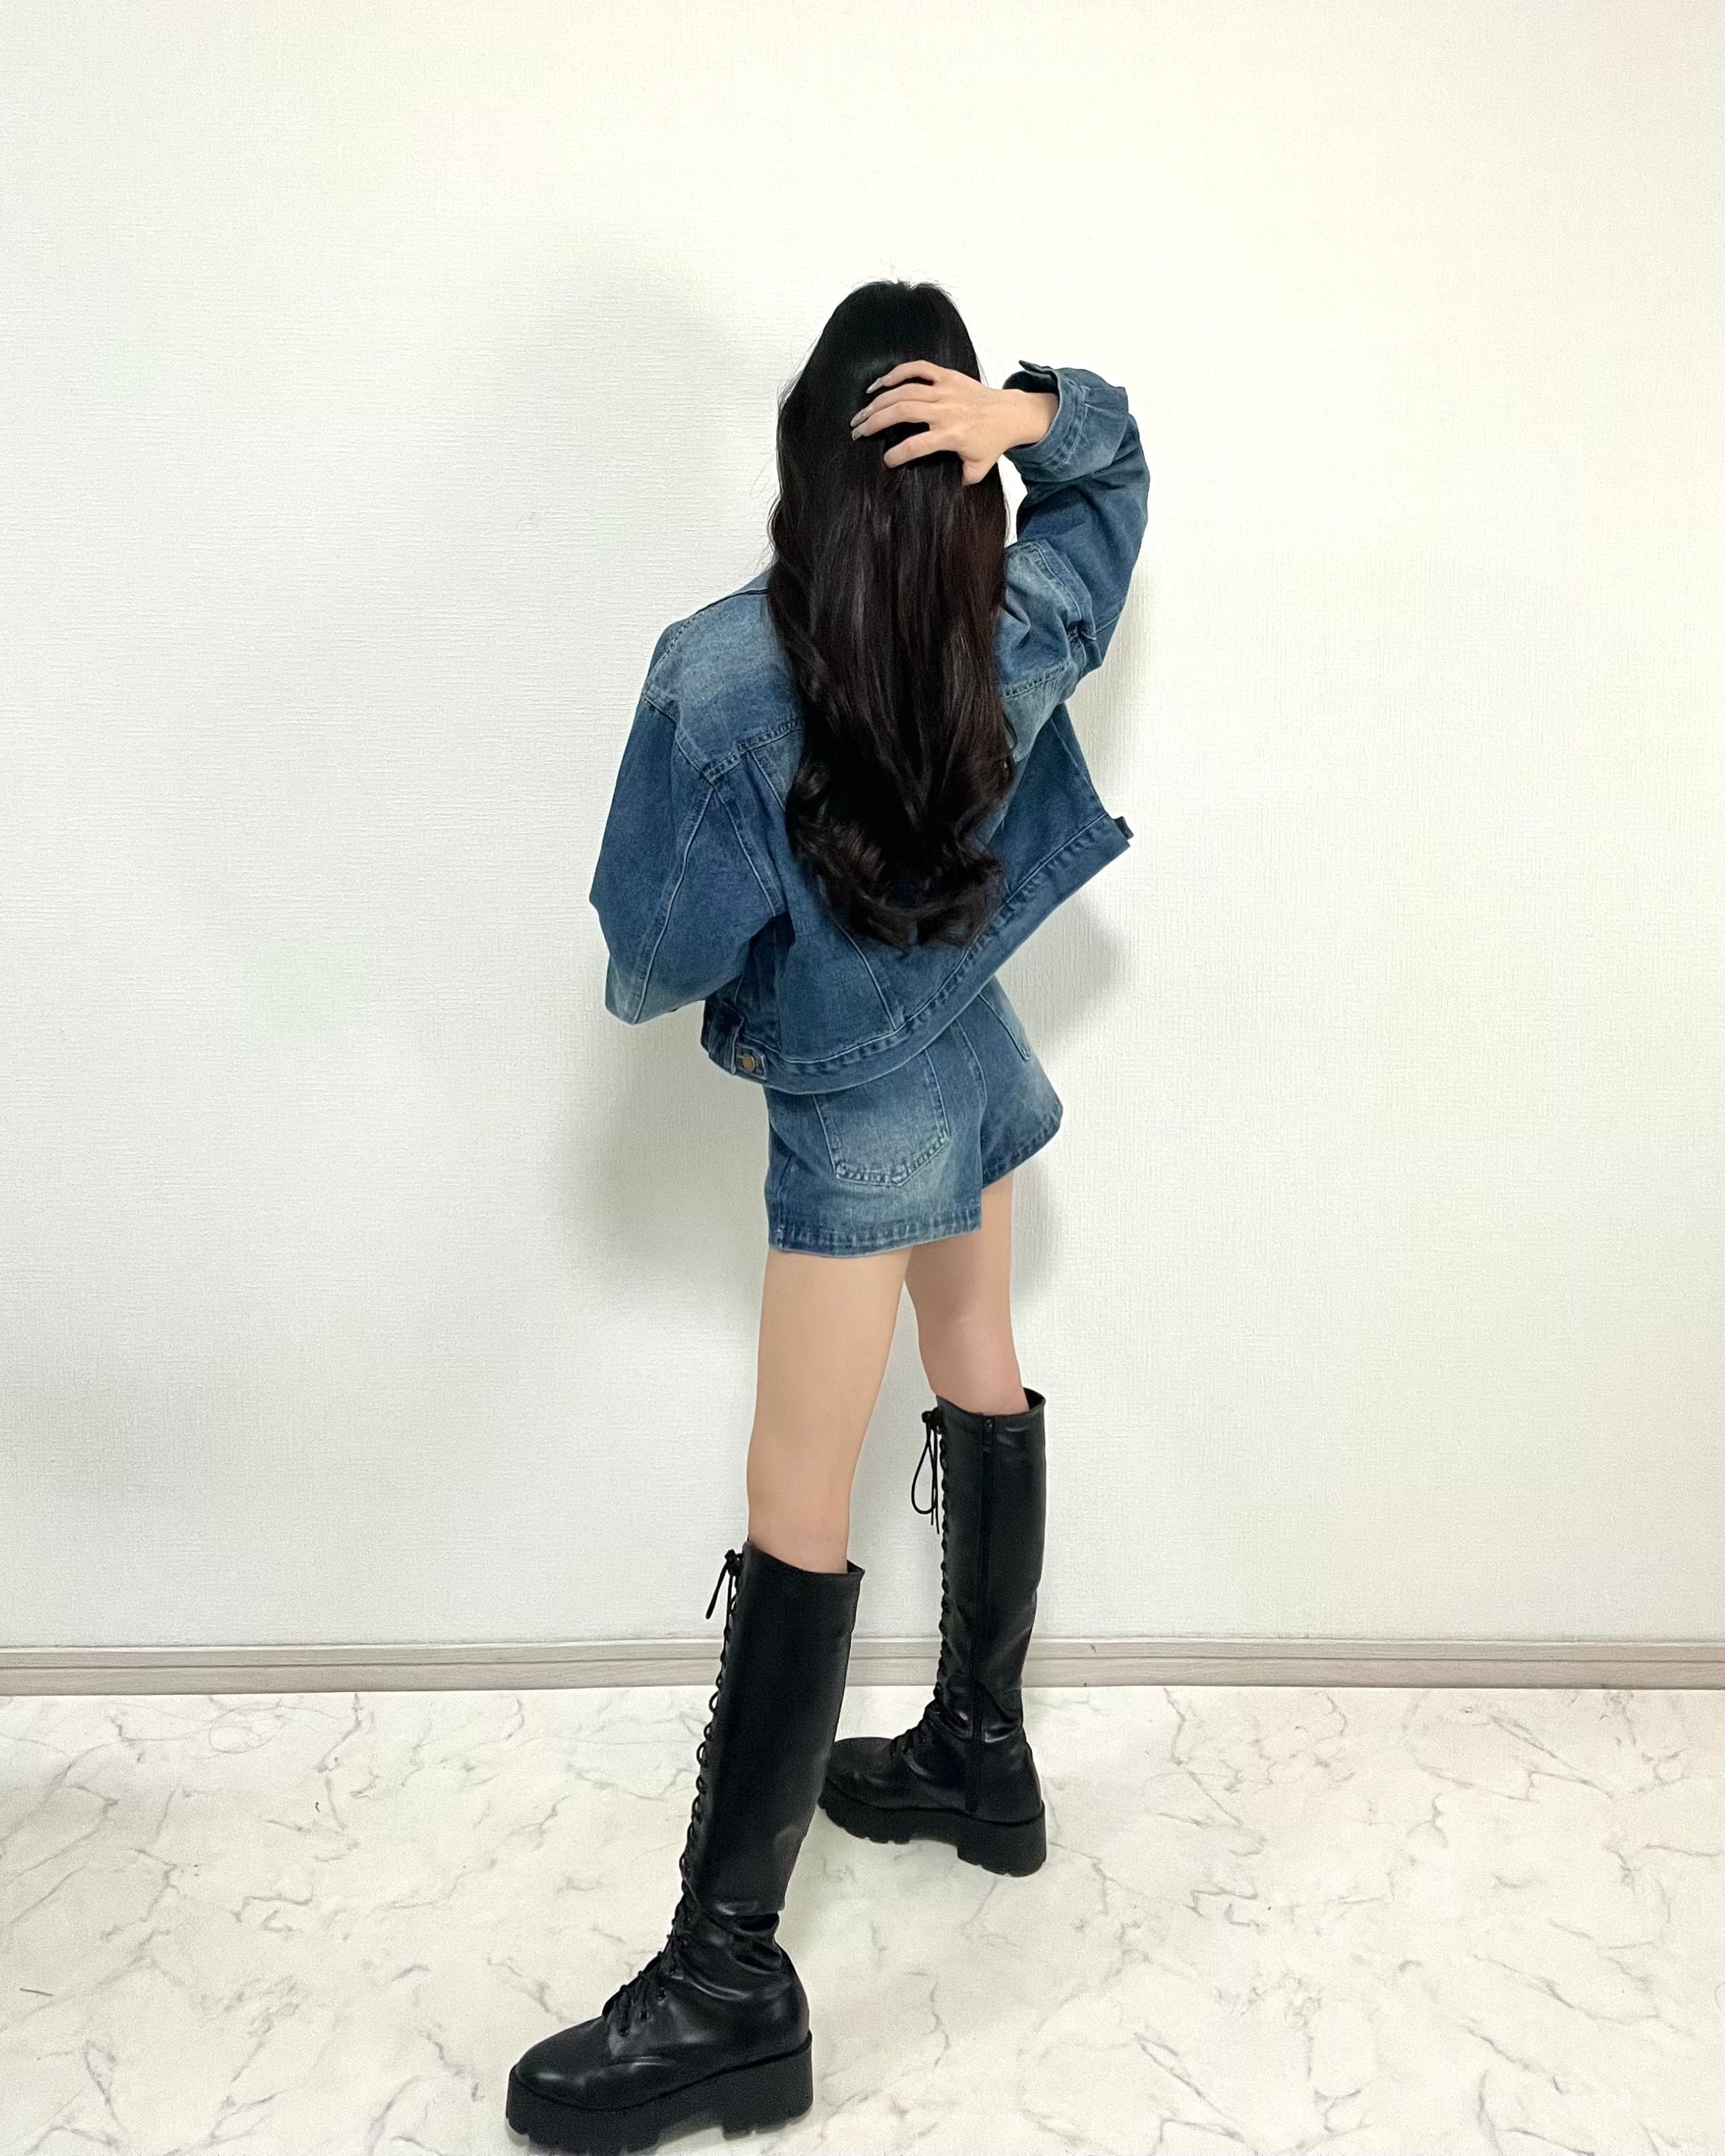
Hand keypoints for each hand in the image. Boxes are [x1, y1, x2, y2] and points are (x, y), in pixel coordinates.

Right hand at [849, 360, 1056, 487]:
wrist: (1011, 413)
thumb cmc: (992, 442)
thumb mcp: (978, 469)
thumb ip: (962, 480)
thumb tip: (946, 491)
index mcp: (952, 435)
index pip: (916, 445)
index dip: (897, 454)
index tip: (885, 461)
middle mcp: (946, 410)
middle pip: (903, 412)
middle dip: (875, 421)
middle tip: (857, 431)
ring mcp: (945, 390)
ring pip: (905, 390)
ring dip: (879, 401)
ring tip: (861, 413)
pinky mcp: (947, 376)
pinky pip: (918, 368)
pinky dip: (897, 373)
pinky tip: (879, 384)